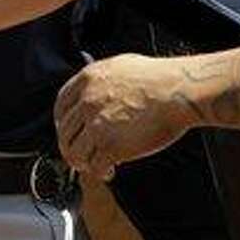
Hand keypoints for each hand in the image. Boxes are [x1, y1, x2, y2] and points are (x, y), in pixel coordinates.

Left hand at [55, 54, 193, 178]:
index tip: (67, 130)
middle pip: (65, 132)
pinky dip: (100, 172)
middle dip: (71, 146)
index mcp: (88, 79)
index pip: (61, 105)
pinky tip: (109, 171)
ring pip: (74, 153)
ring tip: (94, 165)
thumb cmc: (160, 78)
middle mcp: (87, 101)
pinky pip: (94, 167)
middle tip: (81, 154)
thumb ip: (103, 81)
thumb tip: (96, 92)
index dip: (62, 122)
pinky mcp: (110, 146)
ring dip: (83, 162)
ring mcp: (96, 125)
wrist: (178, 91)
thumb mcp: (122, 66)